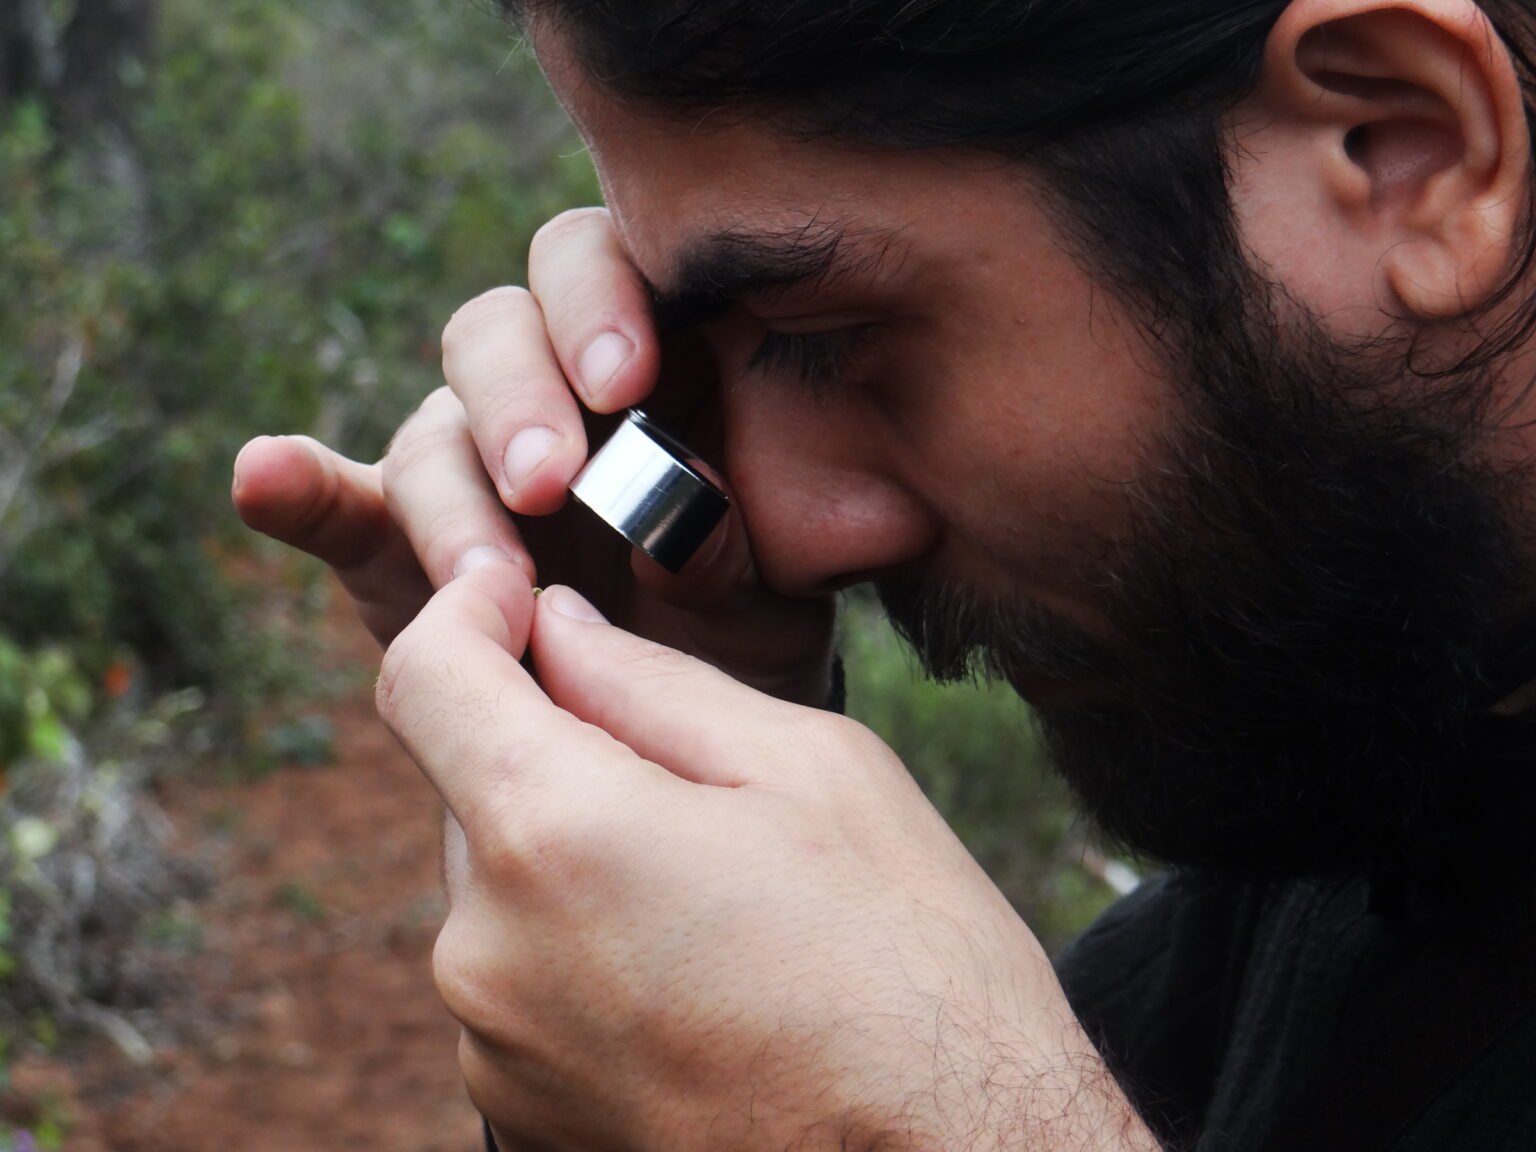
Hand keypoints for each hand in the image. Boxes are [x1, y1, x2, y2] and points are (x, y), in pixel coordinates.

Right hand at [232, 208, 835, 704]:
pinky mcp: (392, 543)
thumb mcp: (773, 580)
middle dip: (518, 405)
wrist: (696, 708)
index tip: (627, 386)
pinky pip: (338, 503)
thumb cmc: (749, 616)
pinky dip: (295, 488)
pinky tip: (263, 478)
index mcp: (641, 353)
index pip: (596, 268)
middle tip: (549, 485)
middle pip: (496, 335)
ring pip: (432, 433)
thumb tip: (681, 520)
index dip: (598, 306)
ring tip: (485, 583)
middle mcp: (540, 387)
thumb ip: (737, 536)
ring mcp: (463, 462)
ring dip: (450, 502)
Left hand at [379, 560, 1156, 1151]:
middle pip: (470, 783)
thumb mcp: (812, 769)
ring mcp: (494, 1048)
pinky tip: (699, 974)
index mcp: (552, 834)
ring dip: (573, 854)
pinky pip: (520, 977)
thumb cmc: (909, 965)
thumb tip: (557, 631)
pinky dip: (579, 943)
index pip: (425, 674)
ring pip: (500, 884)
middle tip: (696, 780)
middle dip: (554, 750)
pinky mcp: (519, 1113)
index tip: (521, 599)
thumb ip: (653, 684)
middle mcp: (486, 950)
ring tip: (721, 898)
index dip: (468, 612)